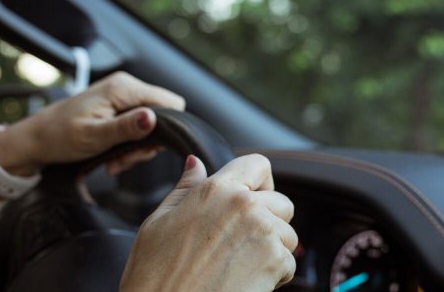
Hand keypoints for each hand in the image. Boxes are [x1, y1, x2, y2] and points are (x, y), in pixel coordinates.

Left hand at [0, 72, 184, 176]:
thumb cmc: (59, 137)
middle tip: (127, 159)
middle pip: (164, 114)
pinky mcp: (120, 105)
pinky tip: (115, 155)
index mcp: (123, 88)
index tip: (146, 148)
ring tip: (116, 160)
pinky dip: (131, 143)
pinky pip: (139, 124)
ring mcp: (123, 95)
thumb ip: (125, 127)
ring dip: (139, 146)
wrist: (36, 139)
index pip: (172, 102)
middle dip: (149, 142)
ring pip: (152, 122)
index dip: (168, 127)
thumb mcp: (93, 136)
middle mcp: (127, 86)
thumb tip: (152, 119)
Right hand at [120, 154, 296, 291]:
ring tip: (239, 266)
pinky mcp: (275, 261)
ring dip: (272, 250)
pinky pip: (289, 263)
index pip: (258, 164)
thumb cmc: (154, 275)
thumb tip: (196, 164)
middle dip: (270, 221)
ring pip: (288, 235)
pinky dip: (274, 276)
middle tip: (241, 244)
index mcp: (217, 189)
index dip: (259, 181)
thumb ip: (185, 189)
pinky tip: (245, 282)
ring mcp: (264, 232)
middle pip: (282, 202)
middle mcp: (245, 205)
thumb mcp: (159, 222)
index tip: (253, 197)